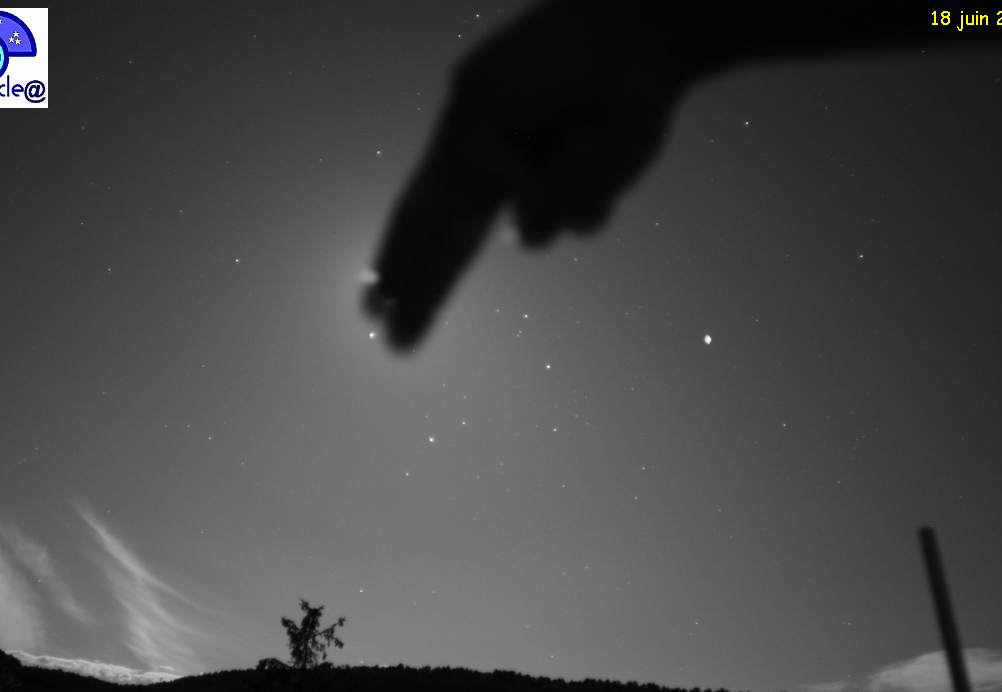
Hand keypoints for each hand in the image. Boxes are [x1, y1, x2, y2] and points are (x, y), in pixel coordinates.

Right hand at [364, 0, 690, 349]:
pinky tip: (598, 137)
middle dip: (425, 297)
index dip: (394, 260)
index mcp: (461, 151)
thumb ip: (469, 165)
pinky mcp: (591, 195)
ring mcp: (544, 191)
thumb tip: (494, 225)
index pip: (418, 215)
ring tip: (570, 128)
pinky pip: (582, 220)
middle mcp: (498, 181)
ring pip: (535, 232)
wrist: (631, 37)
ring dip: (550, 185)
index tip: (370, 303)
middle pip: (453, 252)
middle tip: (395, 344)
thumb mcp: (484, 100)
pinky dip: (588, 181)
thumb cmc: (548, 57)